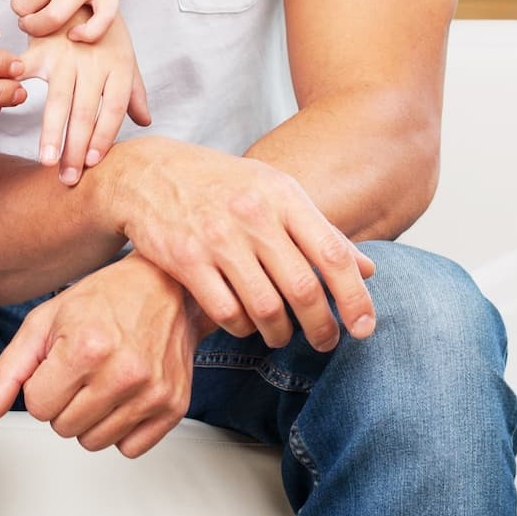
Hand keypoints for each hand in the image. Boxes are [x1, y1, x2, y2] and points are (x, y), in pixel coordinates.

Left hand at [0, 255, 202, 458]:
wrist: (166, 286)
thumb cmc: (105, 299)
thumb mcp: (44, 322)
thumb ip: (9, 371)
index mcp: (85, 348)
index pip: (37, 406)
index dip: (42, 384)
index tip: (59, 362)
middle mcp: (122, 373)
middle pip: (63, 428)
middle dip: (64, 400)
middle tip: (82, 369)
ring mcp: (152, 393)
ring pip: (93, 442)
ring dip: (90, 416)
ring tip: (103, 379)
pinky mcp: (173, 407)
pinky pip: (128, 448)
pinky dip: (121, 427)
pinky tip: (125, 394)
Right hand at [21, 13, 151, 184]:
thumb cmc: (101, 28)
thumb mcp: (124, 55)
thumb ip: (133, 90)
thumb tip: (145, 121)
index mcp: (119, 68)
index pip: (114, 109)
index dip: (104, 137)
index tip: (92, 163)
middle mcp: (95, 63)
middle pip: (87, 111)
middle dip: (76, 148)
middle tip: (67, 178)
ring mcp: (66, 54)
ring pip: (59, 99)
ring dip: (52, 132)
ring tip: (46, 160)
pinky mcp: (41, 45)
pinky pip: (26, 68)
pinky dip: (15, 85)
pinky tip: (10, 105)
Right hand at [102, 138, 378, 351]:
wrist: (148, 173)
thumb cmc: (220, 184)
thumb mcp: (273, 191)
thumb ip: (320, 230)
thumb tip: (368, 269)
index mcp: (282, 196)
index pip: (333, 254)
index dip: (355, 298)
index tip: (364, 328)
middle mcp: (252, 215)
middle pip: (303, 289)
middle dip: (321, 327)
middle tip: (325, 342)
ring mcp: (217, 237)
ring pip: (266, 308)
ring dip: (281, 334)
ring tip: (282, 336)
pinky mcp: (185, 259)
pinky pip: (227, 312)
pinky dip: (241, 328)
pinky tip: (244, 324)